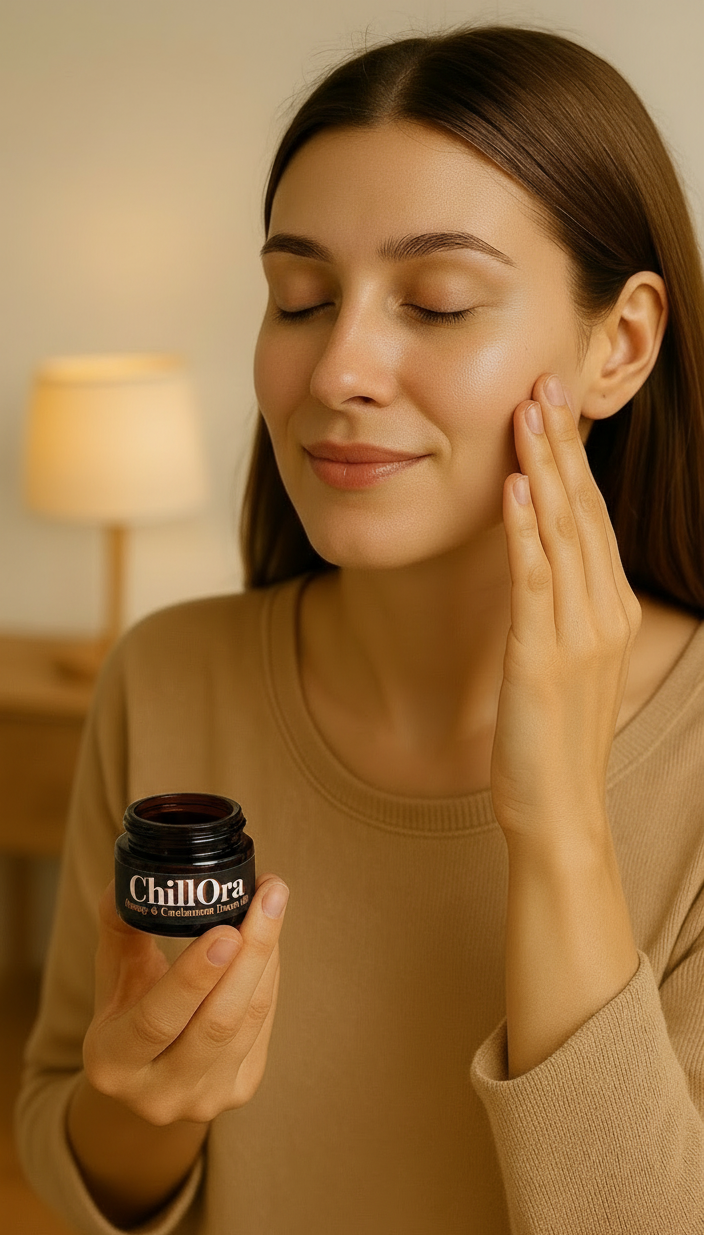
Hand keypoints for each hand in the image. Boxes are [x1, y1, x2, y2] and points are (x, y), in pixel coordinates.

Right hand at [84, 873, 288, 1125]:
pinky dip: (269, 976)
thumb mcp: (113, 977)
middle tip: (268, 897)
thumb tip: (131, 879)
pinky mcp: (241, 1090)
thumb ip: (121, 930)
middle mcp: (159, 1095)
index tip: (227, 931)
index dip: (194, 979)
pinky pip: (265, 1025)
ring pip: (249, 1021)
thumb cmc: (126, 1013)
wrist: (146, 1077)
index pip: (156, 1021)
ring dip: (267, 957)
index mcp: (112, 1064)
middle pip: (217, 1022)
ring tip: (273, 901)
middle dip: (251, 954)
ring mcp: (204, 1099)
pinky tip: (269, 938)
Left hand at [490, 373, 641, 844]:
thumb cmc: (552, 745)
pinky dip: (524, 530)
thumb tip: (535, 569)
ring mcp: (579, 636)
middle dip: (563, 445)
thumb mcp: (563, 667)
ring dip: (544, 469)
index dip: (574, 461)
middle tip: (544, 383)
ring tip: (528, 413)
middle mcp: (605, 615)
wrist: (560, 813)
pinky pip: (536, 581)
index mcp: (612, 613)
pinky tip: (514, 487)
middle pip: (585, 513)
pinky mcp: (543, 659)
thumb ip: (557, 615)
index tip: (556, 409)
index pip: (594, 520)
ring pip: (564, 534)